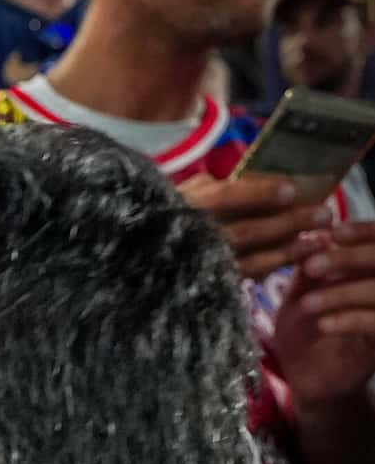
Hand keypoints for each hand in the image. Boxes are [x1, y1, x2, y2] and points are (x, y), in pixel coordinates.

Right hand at [179, 171, 333, 281]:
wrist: (139, 258)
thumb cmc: (166, 216)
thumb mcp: (184, 193)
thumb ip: (213, 186)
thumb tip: (256, 180)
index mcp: (185, 207)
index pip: (224, 197)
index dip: (259, 194)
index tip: (291, 189)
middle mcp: (193, 237)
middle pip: (246, 231)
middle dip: (287, 223)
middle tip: (323, 214)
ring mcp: (201, 264)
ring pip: (250, 260)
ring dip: (288, 250)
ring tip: (317, 240)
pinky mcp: (210, 283)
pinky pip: (246, 277)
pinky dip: (274, 266)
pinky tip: (297, 257)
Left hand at [277, 222, 374, 405]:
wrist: (305, 379)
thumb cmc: (303, 329)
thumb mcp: (300, 291)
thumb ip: (308, 264)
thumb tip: (311, 232)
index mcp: (369, 271)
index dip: (361, 233)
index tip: (331, 232)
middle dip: (349, 259)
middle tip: (311, 266)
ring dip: (343, 293)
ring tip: (306, 303)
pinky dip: (351, 321)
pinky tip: (324, 324)